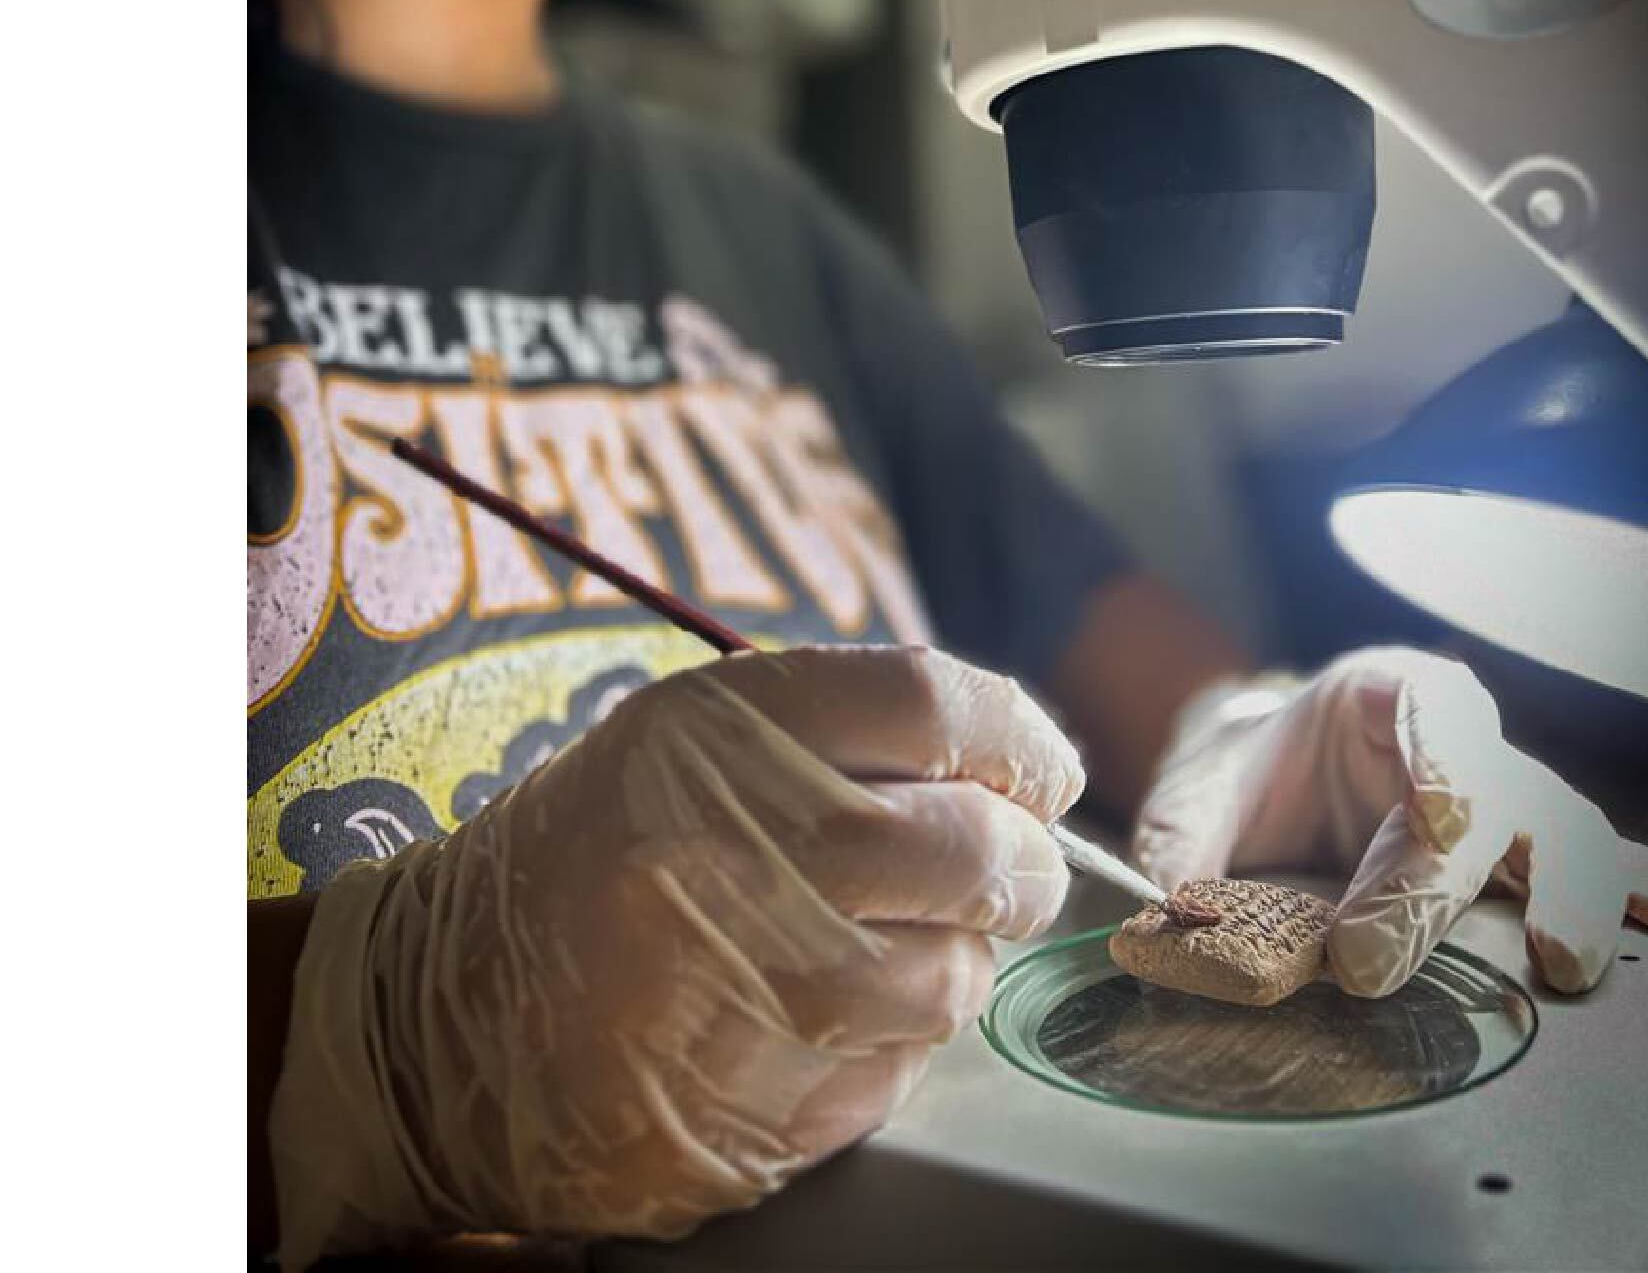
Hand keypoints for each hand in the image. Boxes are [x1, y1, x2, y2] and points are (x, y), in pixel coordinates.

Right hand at [269, 645, 1082, 1267]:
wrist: (440, 1028)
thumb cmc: (591, 866)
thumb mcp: (683, 747)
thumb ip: (843, 735)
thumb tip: (1021, 762)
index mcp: (713, 736)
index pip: (939, 705)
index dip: (1022, 738)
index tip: (1040, 770)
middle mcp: (731, 851)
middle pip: (974, 843)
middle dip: (1020, 858)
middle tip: (1005, 863)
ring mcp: (744, 991)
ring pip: (953, 973)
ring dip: (956, 956)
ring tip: (888, 942)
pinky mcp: (758, 1110)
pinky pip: (898, 1068)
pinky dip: (893, 1039)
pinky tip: (821, 1017)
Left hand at [1131, 647, 1647, 997]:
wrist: (1277, 786)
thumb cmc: (1249, 778)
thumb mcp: (1197, 791)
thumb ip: (1177, 843)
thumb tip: (1162, 908)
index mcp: (1387, 694)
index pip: (1430, 705)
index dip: (1441, 756)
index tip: (1441, 813)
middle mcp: (1461, 746)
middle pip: (1483, 801)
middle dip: (1430, 885)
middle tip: (1369, 958)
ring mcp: (1506, 809)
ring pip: (1563, 838)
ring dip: (1570, 896)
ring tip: (1563, 962)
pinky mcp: (1522, 871)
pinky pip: (1594, 878)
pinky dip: (1635, 900)